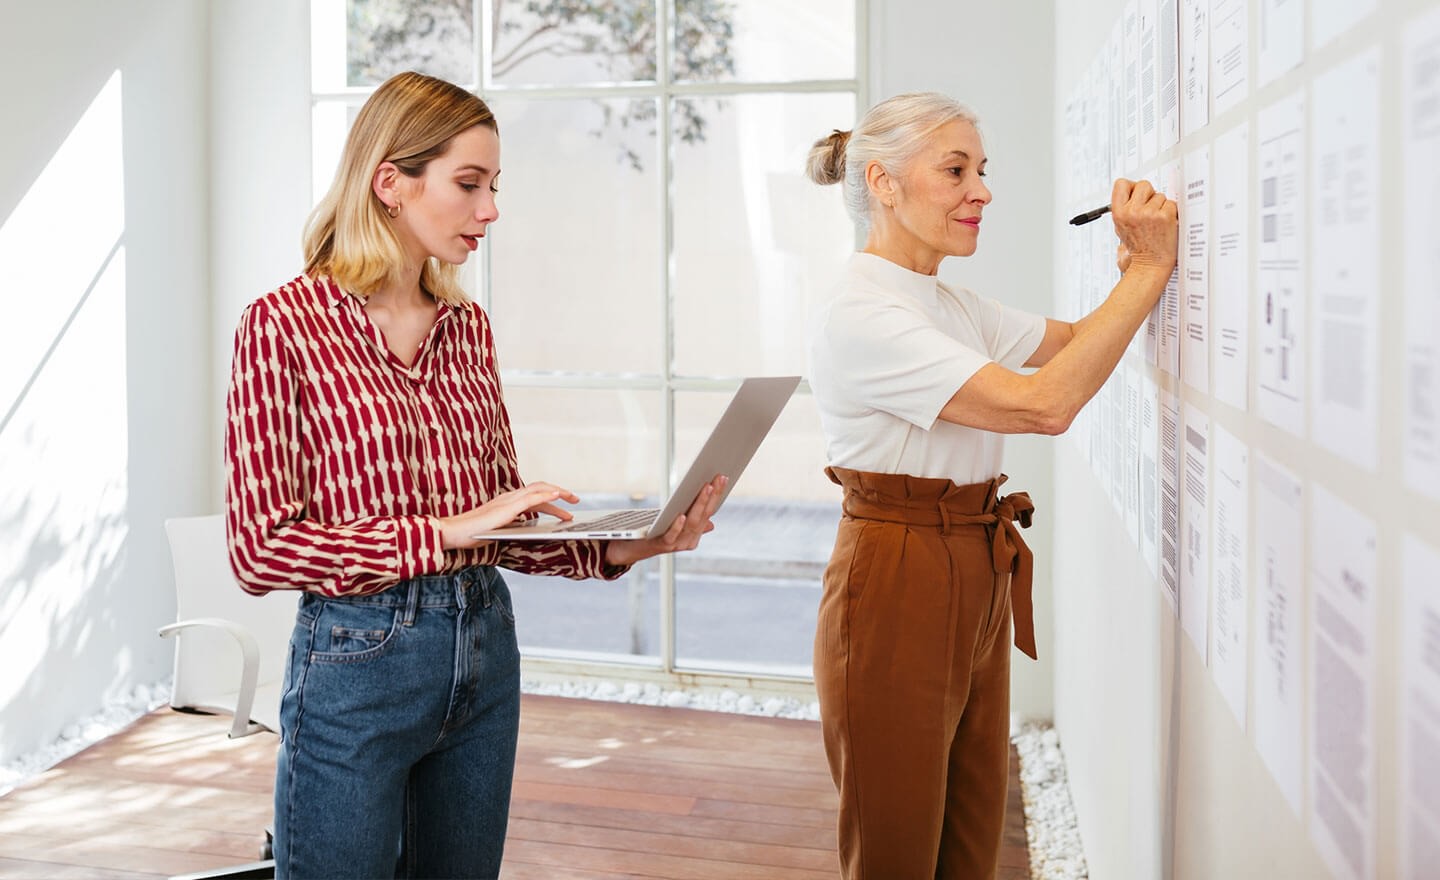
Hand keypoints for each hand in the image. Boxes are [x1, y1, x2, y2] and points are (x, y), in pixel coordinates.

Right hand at [435, 482, 579, 549]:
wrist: (453, 533)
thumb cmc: (472, 533)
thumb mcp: (499, 529)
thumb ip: (512, 525)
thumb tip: (527, 528)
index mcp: (507, 502)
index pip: (534, 495)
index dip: (551, 498)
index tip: (565, 505)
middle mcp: (509, 497)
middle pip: (539, 488)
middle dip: (560, 492)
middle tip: (575, 500)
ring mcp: (507, 501)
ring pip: (538, 490)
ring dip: (558, 492)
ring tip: (572, 498)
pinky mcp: (506, 509)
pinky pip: (530, 499)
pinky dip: (546, 496)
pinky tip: (557, 497)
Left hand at [604, 475, 726, 567]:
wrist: (632, 548)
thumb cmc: (655, 531)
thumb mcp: (675, 523)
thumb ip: (692, 522)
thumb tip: (711, 523)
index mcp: (694, 534)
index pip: (709, 512)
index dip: (717, 496)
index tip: (723, 477)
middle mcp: (689, 541)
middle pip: (703, 516)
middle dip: (712, 496)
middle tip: (718, 478)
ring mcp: (676, 544)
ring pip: (691, 523)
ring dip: (700, 504)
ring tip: (706, 487)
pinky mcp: (661, 545)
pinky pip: (672, 535)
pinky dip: (678, 526)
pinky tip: (682, 515)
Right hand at [1109, 178, 1177, 274]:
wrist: (1149, 265)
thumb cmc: (1138, 248)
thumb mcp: (1121, 228)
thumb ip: (1125, 208)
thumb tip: (1134, 192)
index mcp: (1118, 213)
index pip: (1121, 184)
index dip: (1131, 187)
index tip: (1137, 194)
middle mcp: (1132, 212)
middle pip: (1144, 185)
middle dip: (1149, 194)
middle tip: (1150, 209)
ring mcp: (1149, 213)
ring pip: (1160, 195)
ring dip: (1161, 206)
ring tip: (1157, 222)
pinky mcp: (1165, 216)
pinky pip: (1171, 203)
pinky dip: (1171, 212)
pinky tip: (1165, 224)